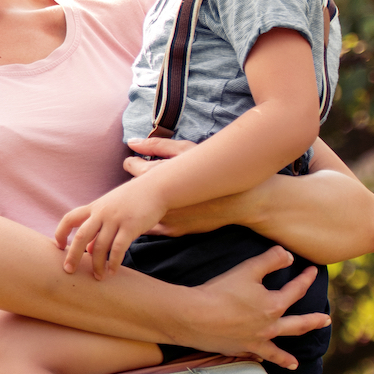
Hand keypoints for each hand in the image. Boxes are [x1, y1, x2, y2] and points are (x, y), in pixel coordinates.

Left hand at [55, 179, 172, 277]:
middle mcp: (102, 213)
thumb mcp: (112, 209)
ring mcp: (116, 219)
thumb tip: (90, 249)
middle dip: (72, 255)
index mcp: (95, 207)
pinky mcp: (131, 226)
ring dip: (97, 264)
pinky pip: (118, 248)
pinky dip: (113, 262)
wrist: (158, 187)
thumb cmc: (134, 199)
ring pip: (100, 246)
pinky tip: (112, 272)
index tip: (59, 247)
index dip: (61, 232)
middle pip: (81, 236)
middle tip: (68, 270)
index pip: (69, 219)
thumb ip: (99, 227)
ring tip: (98, 277)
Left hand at [127, 138, 269, 237]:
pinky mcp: (172, 231)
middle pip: (133, 190)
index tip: (139, 163)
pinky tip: (165, 209)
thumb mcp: (188, 151)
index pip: (132, 167)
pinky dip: (152, 218)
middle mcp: (156, 198)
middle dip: (138, 185)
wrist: (243, 200)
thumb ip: (157, 145)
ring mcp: (163, 217)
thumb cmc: (215, 171)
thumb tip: (131, 142)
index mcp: (157, 174)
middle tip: (152, 179)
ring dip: (144, 203)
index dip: (134, 164)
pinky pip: (151, 227)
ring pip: (140, 211)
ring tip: (160, 193)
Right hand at [174, 246, 326, 369]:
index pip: (296, 290)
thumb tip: (289, 255)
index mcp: (274, 305)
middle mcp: (269, 327)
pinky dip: (259, 359)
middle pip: (297, 324)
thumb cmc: (220, 291)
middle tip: (325, 320)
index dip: (306, 278)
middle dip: (313, 321)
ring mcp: (254, 341)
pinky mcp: (238, 348)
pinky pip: (253, 356)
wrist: (193, 316)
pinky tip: (261, 362)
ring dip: (287, 357)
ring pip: (277, 351)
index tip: (313, 271)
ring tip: (296, 364)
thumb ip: (271, 260)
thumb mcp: (247, 269)